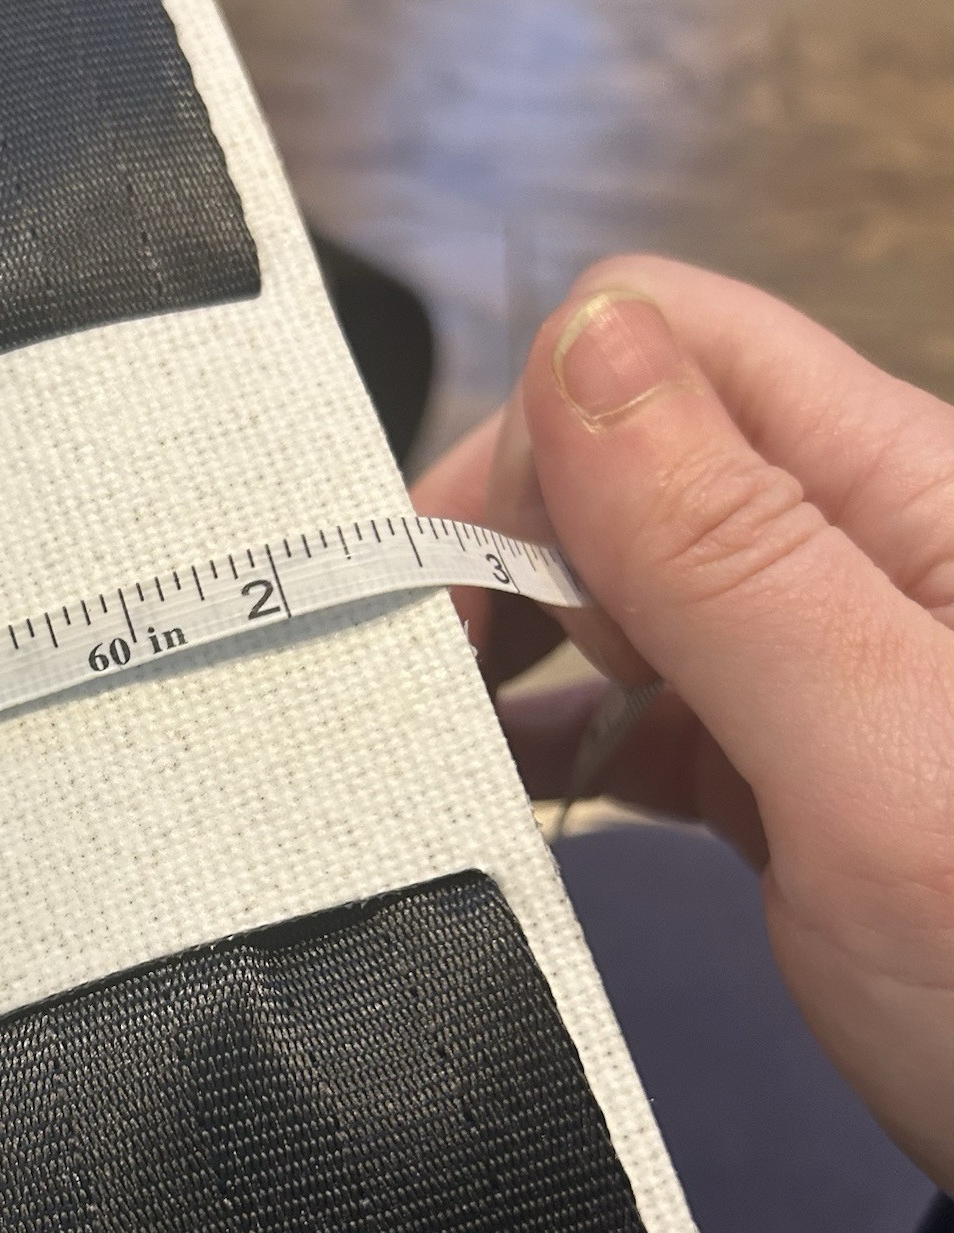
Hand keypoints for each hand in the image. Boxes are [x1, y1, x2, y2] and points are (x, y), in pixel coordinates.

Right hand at [411, 255, 953, 1191]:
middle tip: (431, 686)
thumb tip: (581, 350)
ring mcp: (820, 656)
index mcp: (906, 492)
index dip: (533, 439)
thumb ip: (736, 560)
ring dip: (517, 638)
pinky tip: (507, 778)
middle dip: (505, 547)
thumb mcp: (886, 772)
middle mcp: (858, 547)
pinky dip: (561, 727)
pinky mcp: (789, 754)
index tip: (446, 594)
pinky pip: (643, 695)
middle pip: (626, 458)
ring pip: (619, 578)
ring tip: (441, 735)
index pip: (667, 354)